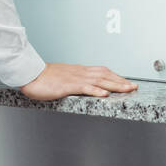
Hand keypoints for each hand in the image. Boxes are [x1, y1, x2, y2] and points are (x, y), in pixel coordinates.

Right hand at [21, 63, 137, 100]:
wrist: (31, 73)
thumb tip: (86, 86)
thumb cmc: (45, 77)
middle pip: (106, 75)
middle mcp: (81, 72)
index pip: (103, 72)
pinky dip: (96, 90)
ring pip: (100, 80)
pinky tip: (104, 94)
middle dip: (121, 81)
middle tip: (134, 87)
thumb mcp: (65, 77)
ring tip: (127, 89)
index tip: (127, 82)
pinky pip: (85, 87)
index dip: (117, 77)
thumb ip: (76, 80)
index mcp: (80, 71)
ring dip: (115, 85)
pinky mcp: (68, 86)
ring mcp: (75, 78)